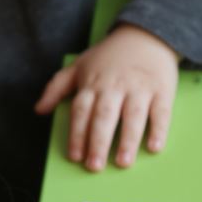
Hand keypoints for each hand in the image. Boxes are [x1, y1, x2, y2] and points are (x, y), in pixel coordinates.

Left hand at [35, 24, 178, 171]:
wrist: (146, 35)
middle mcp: (114, 86)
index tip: (75, 156)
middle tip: (94, 166)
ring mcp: (139, 88)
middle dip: (98, 142)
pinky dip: (158, 130)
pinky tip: (154, 147)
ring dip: (128, 140)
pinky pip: (161, 112)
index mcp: (93, 83)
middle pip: (104, 117)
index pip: (81, 112)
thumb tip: (39, 110)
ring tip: (123, 162)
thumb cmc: (109, 56)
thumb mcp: (79, 66)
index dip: (77, 134)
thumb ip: (56, 88)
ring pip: (133, 116)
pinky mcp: (162, 90)